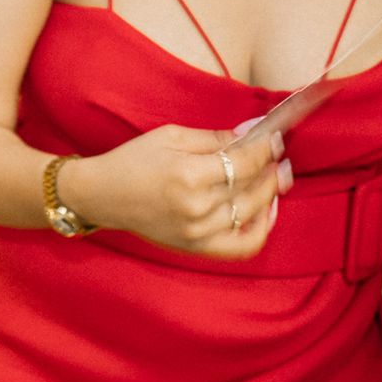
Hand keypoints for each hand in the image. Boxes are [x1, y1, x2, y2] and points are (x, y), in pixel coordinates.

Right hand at [63, 124, 290, 259]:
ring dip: (271, 193)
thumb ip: (214, 137)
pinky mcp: (197, 248)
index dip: (267, 148)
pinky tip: (265, 211)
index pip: (246, 161)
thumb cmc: (132, 160)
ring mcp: (199, 231)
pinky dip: (262, 229)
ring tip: (276, 179)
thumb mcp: (170, 136)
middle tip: (280, 157)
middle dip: (273, 169)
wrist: (101, 195)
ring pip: (253, 213)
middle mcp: (197, 206)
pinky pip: (244, 246)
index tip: (276, 138)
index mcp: (188, 173)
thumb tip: (254, 133)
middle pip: (255, 187)